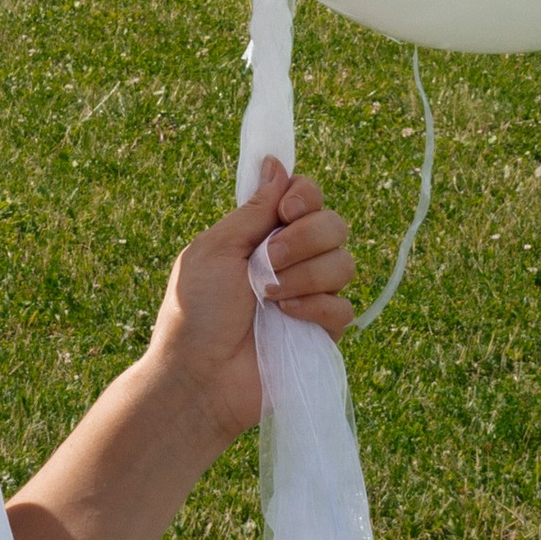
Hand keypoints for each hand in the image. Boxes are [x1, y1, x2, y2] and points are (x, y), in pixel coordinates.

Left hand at [144, 163, 357, 450]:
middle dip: (304, 238)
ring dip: (304, 275)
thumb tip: (276, 164)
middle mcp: (293, 260)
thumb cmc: (196, 312)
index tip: (284, 211)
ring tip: (268, 298)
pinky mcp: (323, 332)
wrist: (200, 375)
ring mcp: (310, 295)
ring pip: (344, 262)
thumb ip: (253, 211)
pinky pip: (343, 306)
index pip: (307, 196)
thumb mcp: (216, 249)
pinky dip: (313, 309)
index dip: (305, 196)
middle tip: (268, 260)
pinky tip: (284, 319)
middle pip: (334, 223)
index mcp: (264, 234)